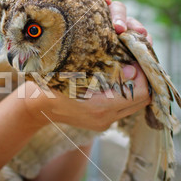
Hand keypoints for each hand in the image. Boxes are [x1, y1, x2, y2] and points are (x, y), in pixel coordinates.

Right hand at [23, 0, 152, 130]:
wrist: (37, 106)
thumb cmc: (52, 85)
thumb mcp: (75, 73)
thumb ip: (106, 72)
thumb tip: (133, 69)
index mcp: (100, 107)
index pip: (140, 93)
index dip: (143, 74)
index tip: (136, 57)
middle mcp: (105, 119)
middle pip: (142, 101)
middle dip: (143, 79)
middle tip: (136, 60)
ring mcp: (104, 123)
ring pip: (135, 104)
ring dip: (134, 86)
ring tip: (127, 67)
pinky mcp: (102, 122)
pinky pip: (124, 107)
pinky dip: (125, 92)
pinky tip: (117, 77)